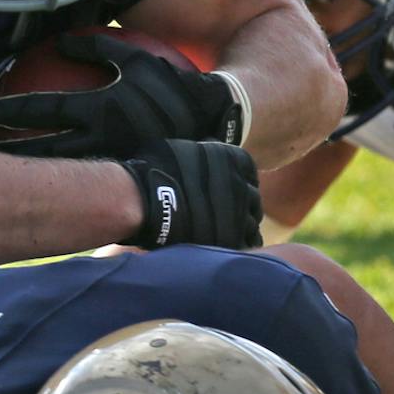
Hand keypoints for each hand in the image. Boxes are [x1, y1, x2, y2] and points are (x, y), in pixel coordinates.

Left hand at [0, 32, 245, 158]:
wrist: (211, 125)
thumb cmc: (171, 87)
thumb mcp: (135, 59)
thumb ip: (96, 49)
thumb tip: (58, 42)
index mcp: (101, 108)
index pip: (46, 109)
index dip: (14, 110)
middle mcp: (101, 139)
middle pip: (43, 149)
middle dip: (11, 150)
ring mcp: (110, 163)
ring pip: (60, 171)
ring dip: (30, 170)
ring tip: (4, 171)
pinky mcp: (121, 178)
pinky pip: (83, 181)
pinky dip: (60, 181)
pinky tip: (43, 183)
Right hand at [119, 139, 261, 249]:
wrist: (140, 199)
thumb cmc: (153, 170)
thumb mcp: (185, 148)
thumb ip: (205, 153)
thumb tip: (209, 149)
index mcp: (234, 160)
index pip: (249, 175)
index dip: (238, 185)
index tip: (226, 193)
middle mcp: (241, 184)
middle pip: (253, 200)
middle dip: (241, 207)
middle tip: (223, 215)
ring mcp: (237, 213)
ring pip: (251, 223)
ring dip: (240, 227)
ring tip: (221, 232)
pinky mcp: (229, 238)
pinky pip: (247, 243)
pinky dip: (239, 244)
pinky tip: (225, 245)